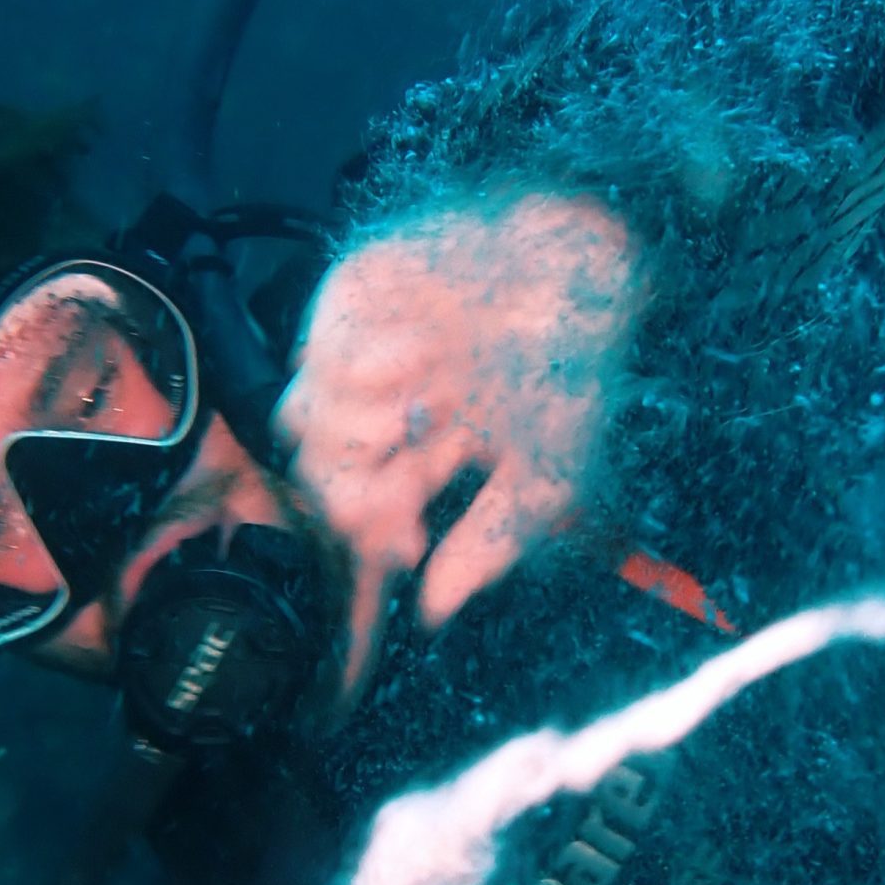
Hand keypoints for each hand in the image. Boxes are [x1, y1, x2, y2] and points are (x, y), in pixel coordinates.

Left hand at [272, 192, 641, 689]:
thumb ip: (488, 544)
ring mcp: (356, 350)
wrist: (581, 268)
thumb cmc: (572, 373)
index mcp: (418, 448)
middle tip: (402, 498)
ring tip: (418, 411)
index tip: (412, 544)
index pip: (365, 511)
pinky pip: (320, 353)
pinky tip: (421, 352)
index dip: (376, 537)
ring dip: (355, 431)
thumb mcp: (542, 478)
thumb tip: (432, 615)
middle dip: (358, 496)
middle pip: (320, 474)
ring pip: (302, 422)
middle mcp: (378, 401)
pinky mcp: (348, 298)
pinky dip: (364, 364)